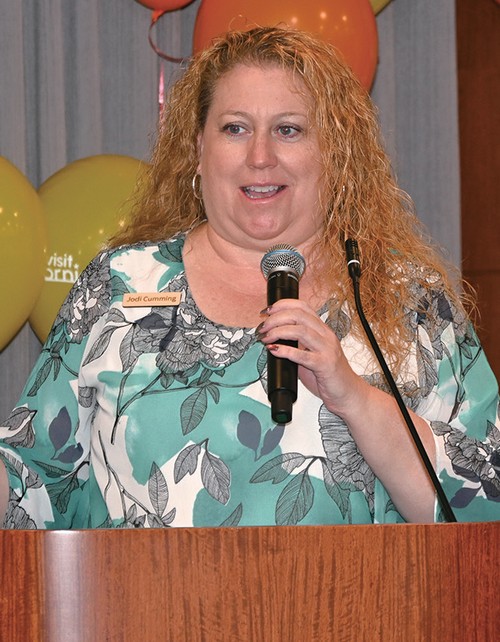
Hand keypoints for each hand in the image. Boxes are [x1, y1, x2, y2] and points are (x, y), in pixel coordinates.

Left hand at [258, 299, 367, 416]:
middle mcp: (325, 336)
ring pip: (300, 330)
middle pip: (298, 315)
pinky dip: (285, 351)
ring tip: (266, 338)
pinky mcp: (324, 365)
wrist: (347, 393)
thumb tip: (271, 340)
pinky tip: (274, 350)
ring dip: (278, 332)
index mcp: (322, 330)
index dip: (282, 305)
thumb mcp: (310, 354)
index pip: (302, 306)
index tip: (266, 312)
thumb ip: (295, 345)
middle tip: (262, 328)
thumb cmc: (328, 375)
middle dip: (275, 318)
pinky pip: (302, 355)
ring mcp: (326, 349)